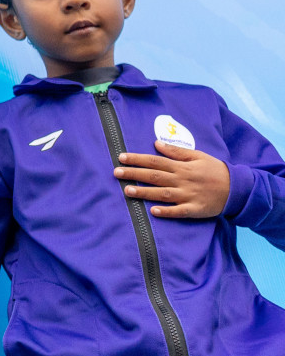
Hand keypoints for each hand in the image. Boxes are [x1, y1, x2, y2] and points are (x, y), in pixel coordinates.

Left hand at [115, 141, 230, 218]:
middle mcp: (183, 180)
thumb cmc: (215, 170)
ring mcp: (188, 195)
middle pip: (155, 176)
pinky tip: (152, 212)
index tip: (121, 157)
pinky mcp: (195, 209)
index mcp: (182, 167)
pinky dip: (167, 212)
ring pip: (163, 194)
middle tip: (116, 172)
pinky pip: (179, 211)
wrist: (237, 188)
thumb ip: (176, 151)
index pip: (155, 161)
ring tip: (127, 191)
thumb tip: (156, 143)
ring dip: (145, 193)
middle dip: (134, 174)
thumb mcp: (198, 156)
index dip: (137, 159)